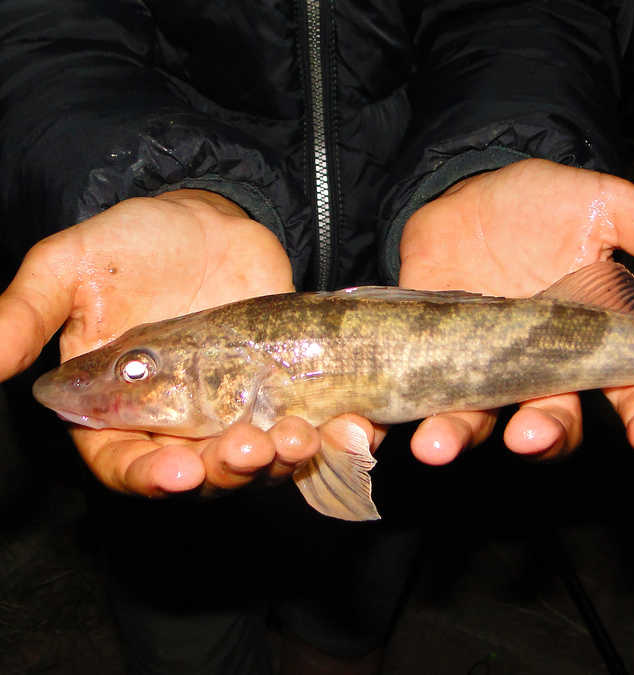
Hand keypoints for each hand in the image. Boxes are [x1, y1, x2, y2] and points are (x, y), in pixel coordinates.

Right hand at [0, 190, 325, 496]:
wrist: (206, 219)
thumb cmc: (132, 243)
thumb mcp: (70, 267)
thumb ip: (26, 314)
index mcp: (117, 411)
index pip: (124, 465)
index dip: (149, 477)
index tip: (178, 469)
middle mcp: (176, 424)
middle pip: (200, 476)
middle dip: (227, 471)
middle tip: (251, 448)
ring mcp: (233, 411)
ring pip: (256, 461)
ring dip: (278, 461)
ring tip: (297, 438)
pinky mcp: (282, 392)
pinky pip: (303, 427)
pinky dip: (326, 437)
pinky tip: (344, 427)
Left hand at [399, 158, 633, 461]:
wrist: (467, 187)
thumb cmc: (544, 202)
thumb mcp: (606, 205)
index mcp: (594, 342)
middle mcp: (541, 368)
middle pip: (554, 421)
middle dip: (545, 434)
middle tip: (531, 436)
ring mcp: (483, 368)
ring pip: (483, 420)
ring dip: (463, 436)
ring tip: (439, 445)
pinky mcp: (429, 359)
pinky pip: (416, 399)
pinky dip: (394, 419)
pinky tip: (371, 426)